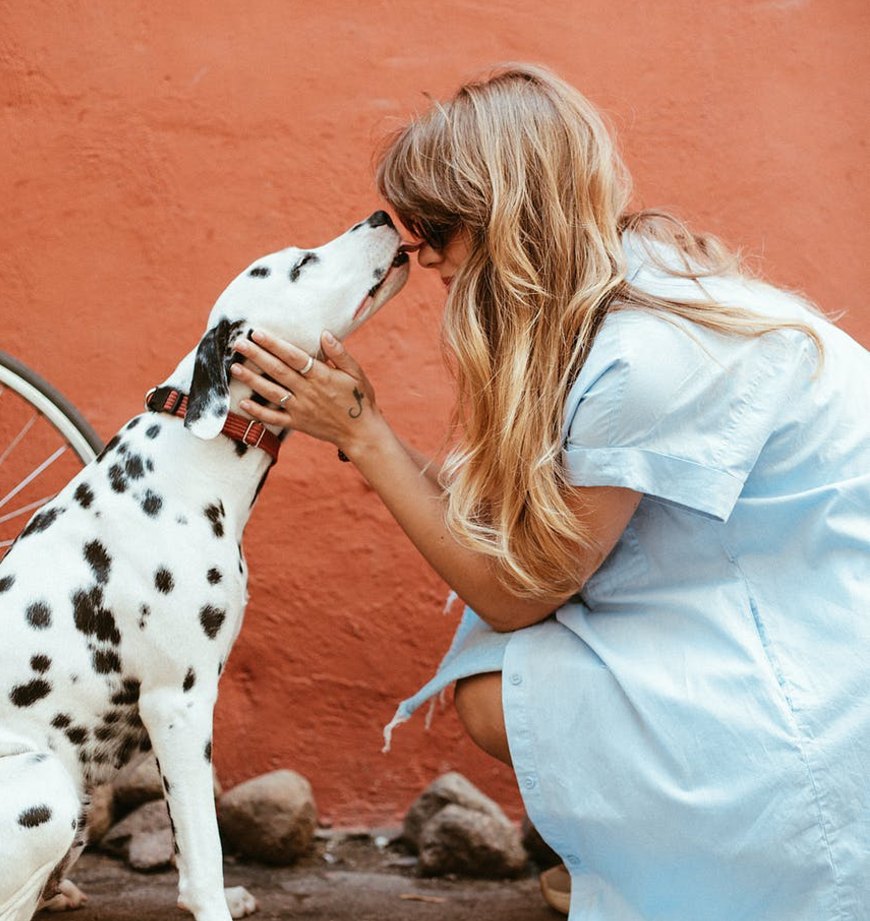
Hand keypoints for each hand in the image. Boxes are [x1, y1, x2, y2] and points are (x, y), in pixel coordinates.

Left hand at [231, 329, 382, 454]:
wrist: (361, 432)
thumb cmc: (360, 399)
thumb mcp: (356, 373)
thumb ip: (340, 354)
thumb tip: (324, 334)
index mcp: (322, 376)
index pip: (293, 357)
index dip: (274, 345)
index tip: (258, 333)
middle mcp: (308, 391)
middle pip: (277, 371)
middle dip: (256, 356)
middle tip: (238, 343)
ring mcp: (301, 408)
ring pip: (271, 392)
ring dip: (251, 379)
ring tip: (234, 367)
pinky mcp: (298, 423)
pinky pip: (274, 418)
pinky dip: (258, 412)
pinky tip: (243, 403)